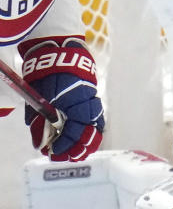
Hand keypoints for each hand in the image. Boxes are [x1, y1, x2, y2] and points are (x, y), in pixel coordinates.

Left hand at [20, 38, 104, 160]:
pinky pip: (96, 119)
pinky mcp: (92, 98)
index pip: (74, 131)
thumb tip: (40, 143)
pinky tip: (86, 138)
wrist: (59, 51)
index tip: (53, 153)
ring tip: (79, 153)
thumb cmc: (46, 73)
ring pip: (95, 127)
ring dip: (87, 142)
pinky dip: (91, 130)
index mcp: (74, 102)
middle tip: (67, 158)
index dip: (65, 145)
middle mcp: (87, 103)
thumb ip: (39, 121)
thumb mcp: (38, 97)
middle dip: (78, 148)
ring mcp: (92, 100)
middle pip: (88, 132)